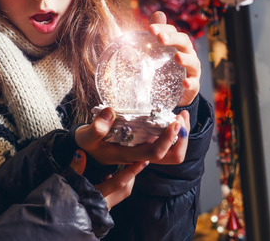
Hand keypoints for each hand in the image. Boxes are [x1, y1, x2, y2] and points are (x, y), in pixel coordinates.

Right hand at [69, 149, 147, 208]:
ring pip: (122, 192)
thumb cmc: (68, 202)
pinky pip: (115, 195)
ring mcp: (106, 206)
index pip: (120, 181)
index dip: (132, 170)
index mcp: (101, 195)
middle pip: (126, 187)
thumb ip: (76, 167)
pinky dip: (116, 185)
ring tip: (118, 167)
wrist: (66, 222)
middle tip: (131, 160)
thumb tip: (80, 152)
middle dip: (131, 174)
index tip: (144, 161)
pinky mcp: (103, 208)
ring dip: (124, 179)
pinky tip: (106, 178)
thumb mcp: (69, 182)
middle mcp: (107, 202)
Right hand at [75, 107, 190, 165]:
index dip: (169, 140)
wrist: (87, 148)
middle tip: (181, 117)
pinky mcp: (146, 143)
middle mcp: (142, 155)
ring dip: (180, 134)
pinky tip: (171, 116)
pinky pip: (166, 141)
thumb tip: (110, 112)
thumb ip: (96, 128)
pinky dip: (173, 130)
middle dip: (182, 138)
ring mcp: (146, 149)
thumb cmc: (88, 144)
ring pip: (173, 150)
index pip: (156, 153)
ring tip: (180, 114)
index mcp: (130, 156)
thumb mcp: (87, 137)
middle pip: (173, 156)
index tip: (174, 122)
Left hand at [148, 11, 200, 106]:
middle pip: (184, 42)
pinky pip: (194, 83)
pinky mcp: (193, 85)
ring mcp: (192, 70)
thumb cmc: (168, 67)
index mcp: (178, 44)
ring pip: (193, 62)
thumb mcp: (160, 52)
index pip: (172, 31)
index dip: (162, 28)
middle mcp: (188, 53)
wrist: (177, 92)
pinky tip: (185, 83)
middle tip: (161, 38)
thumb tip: (157, 14)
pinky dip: (191, 83)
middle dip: (173, 38)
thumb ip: (158, 34)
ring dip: (186, 59)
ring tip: (177, 57)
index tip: (150, 29)